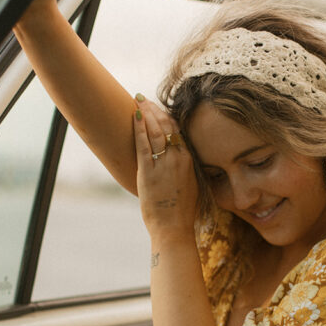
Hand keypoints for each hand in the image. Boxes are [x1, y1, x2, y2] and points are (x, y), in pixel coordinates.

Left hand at [133, 94, 197, 237]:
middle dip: (155, 110)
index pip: (179, 131)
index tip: (159, 107)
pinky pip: (143, 145)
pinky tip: (135, 116)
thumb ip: (185, 170)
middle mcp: (178, 159)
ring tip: (137, 101)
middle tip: (144, 98)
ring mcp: (163, 164)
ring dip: (146, 113)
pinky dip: (139, 128)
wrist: (173, 227)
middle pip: (167, 126)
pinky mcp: (148, 172)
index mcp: (189, 161)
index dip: (168, 116)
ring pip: (155, 131)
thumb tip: (179, 162)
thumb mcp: (190, 186)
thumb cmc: (181, 211)